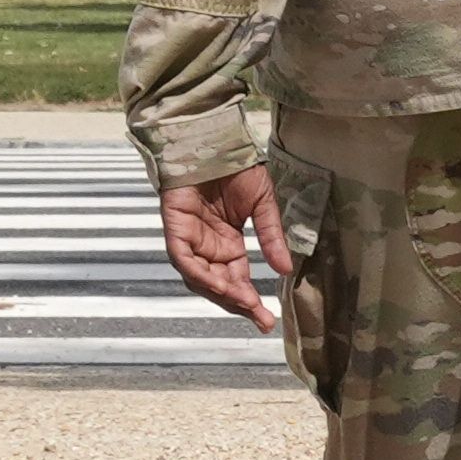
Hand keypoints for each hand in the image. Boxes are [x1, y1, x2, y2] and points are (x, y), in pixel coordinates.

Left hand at [157, 168, 290, 328]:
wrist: (215, 140)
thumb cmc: (236, 167)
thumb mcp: (262, 205)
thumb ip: (270, 237)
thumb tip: (286, 270)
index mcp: (227, 244)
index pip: (237, 280)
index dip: (250, 301)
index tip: (268, 319)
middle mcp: (207, 247)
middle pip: (219, 285)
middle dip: (238, 304)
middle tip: (261, 319)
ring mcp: (189, 238)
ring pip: (199, 278)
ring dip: (221, 293)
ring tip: (244, 303)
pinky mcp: (175, 227)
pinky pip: (184, 259)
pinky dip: (200, 274)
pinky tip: (220, 285)